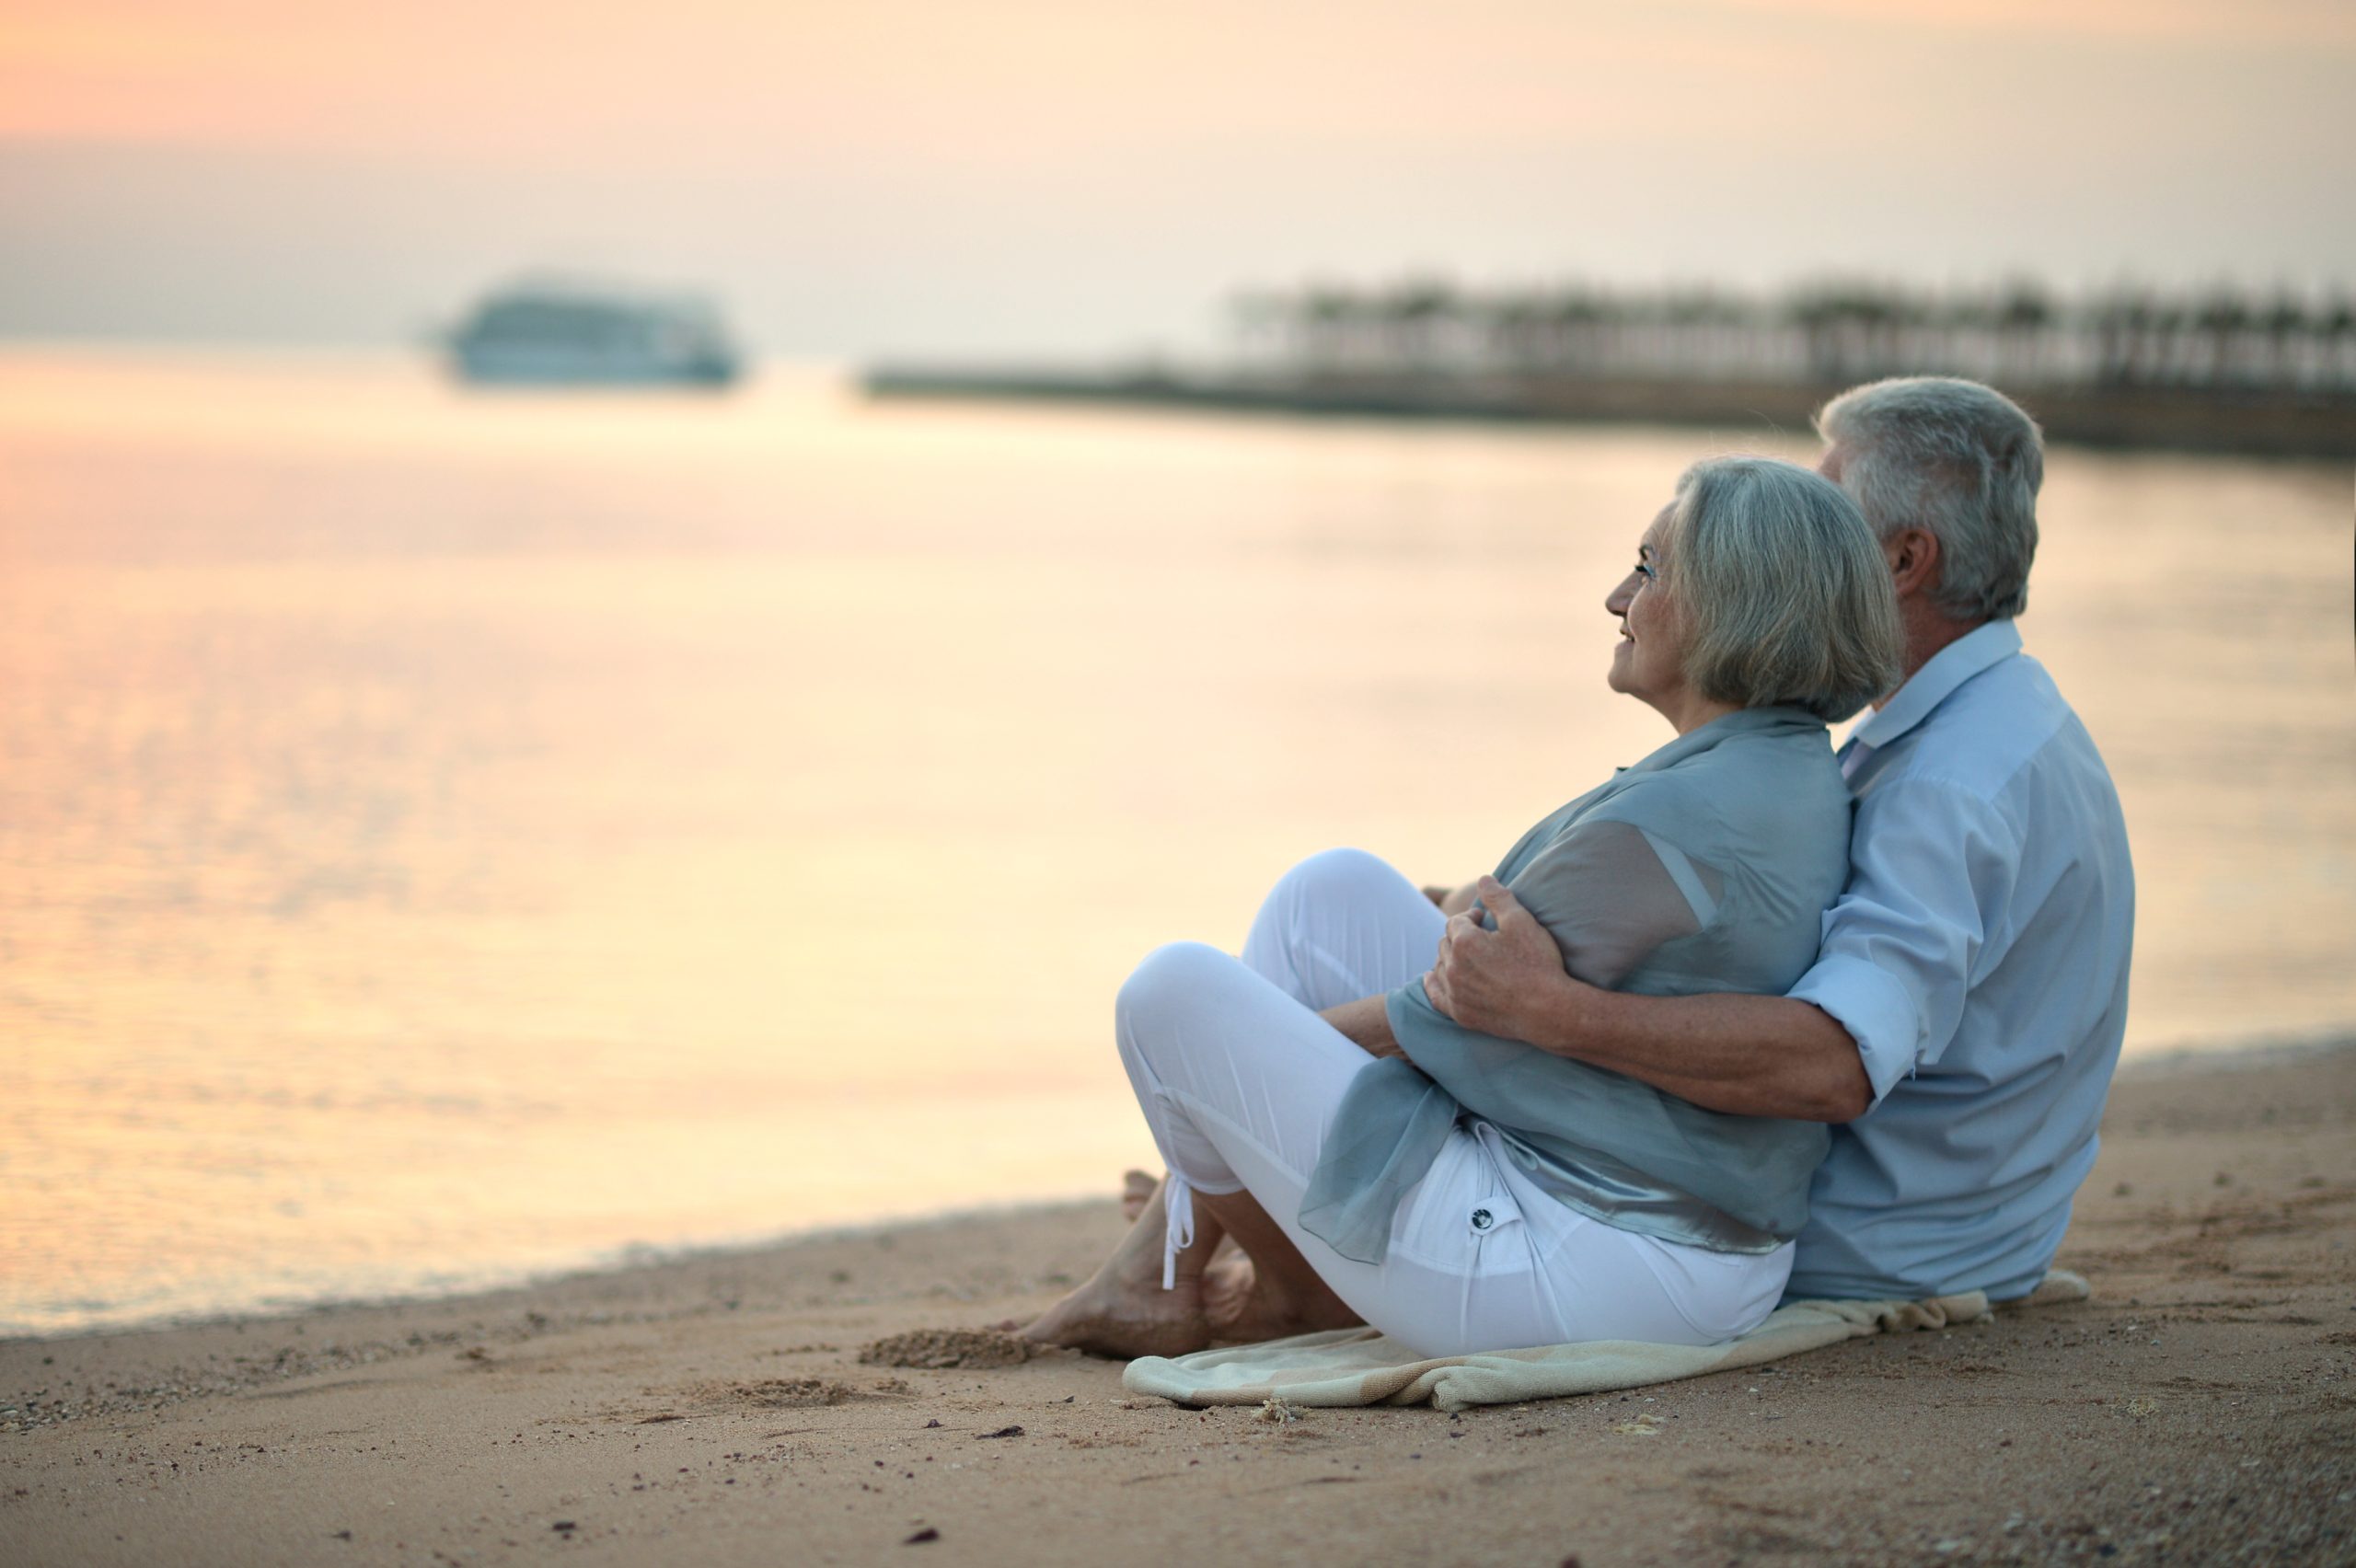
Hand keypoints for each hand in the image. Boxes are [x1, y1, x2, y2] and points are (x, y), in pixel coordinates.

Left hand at [1424, 874, 1575, 1039]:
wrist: (1549, 1011)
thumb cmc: (1538, 963)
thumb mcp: (1522, 922)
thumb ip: (1499, 897)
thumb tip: (1483, 879)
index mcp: (1465, 942)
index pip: (1456, 921)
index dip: (1471, 917)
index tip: (1485, 920)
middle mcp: (1453, 967)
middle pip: (1446, 943)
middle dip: (1460, 937)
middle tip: (1480, 938)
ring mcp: (1455, 993)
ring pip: (1440, 966)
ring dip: (1450, 957)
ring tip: (1468, 956)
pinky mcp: (1460, 1014)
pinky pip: (1436, 995)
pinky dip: (1433, 983)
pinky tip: (1432, 976)